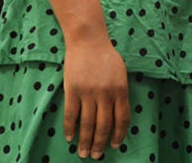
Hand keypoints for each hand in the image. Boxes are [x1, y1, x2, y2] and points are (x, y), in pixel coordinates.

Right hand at [63, 39, 129, 158]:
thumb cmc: (106, 55)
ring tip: (83, 153)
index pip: (122, 119)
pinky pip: (71, 114)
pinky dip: (70, 128)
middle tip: (96, 156)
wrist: (88, 40)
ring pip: (87, 123)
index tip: (115, 145)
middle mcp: (106, 93)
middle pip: (104, 125)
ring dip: (85, 141)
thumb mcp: (121, 73)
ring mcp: (88, 92)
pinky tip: (70, 137)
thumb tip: (118, 116)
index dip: (118, 135)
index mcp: (120, 89)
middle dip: (100, 144)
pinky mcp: (72, 90)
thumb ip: (120, 93)